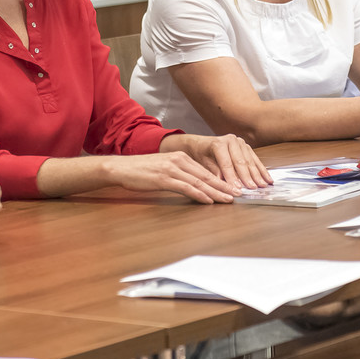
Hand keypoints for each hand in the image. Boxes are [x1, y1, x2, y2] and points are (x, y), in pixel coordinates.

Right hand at [101, 152, 240, 203]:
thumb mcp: (164, 168)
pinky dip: (199, 194)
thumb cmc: (141, 171)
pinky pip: (185, 187)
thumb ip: (180, 174)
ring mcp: (172, 169)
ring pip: (199, 182)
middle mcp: (179, 161)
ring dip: (216, 192)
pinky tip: (208, 201)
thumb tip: (195, 186)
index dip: (221, 181)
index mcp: (181, 158)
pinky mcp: (164, 178)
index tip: (233, 189)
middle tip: (238, 195)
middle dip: (224, 187)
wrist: (121, 168)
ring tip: (228, 200)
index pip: (206, 171)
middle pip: (206, 176)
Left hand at [183, 134, 271, 188]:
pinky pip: (255, 159)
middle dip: (247, 177)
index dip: (232, 177)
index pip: (227, 163)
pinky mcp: (247, 147)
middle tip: (252, 188)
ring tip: (263, 186)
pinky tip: (267, 179)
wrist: (201, 145)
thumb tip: (225, 186)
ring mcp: (240, 142)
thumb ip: (215, 174)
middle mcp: (231, 140)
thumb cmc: (201, 155)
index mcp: (219, 143)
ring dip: (257, 175)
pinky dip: (262, 170)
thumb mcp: (204, 165)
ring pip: (250, 161)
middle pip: (240, 161)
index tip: (237, 189)